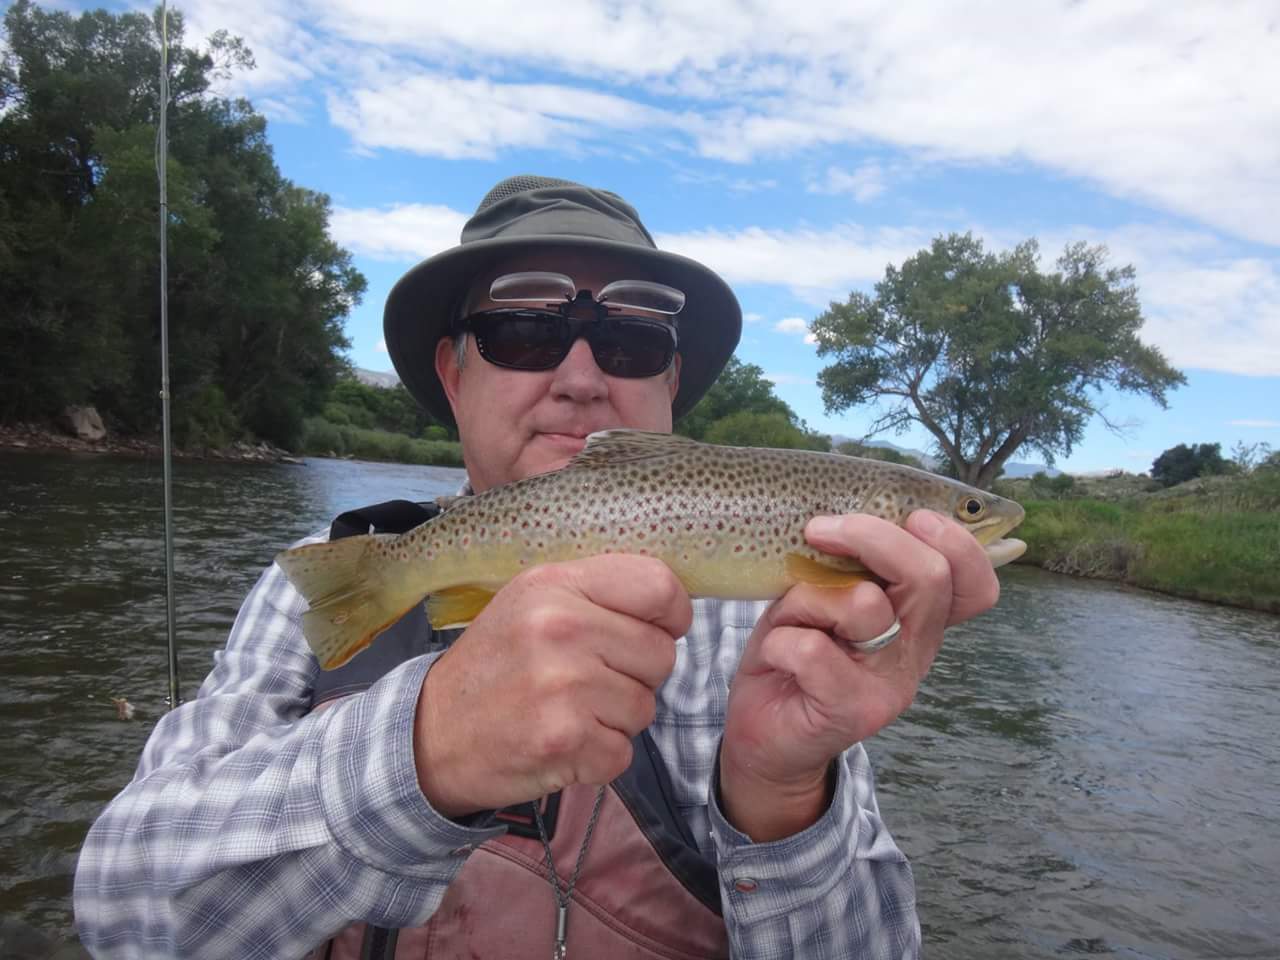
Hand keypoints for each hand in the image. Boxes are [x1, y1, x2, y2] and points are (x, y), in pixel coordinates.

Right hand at [413, 555, 690, 816]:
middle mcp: (561, 629)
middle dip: (636, 674)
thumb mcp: (533, 602)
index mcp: (555, 584)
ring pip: (645, 706)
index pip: (659, 586)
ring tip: (569, 709)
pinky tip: (562, 741)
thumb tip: (673, 601)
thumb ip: (597, 592)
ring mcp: (564, 688)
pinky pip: (623, 752)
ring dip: (616, 718)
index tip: (655, 628)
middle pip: (661, 654)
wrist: (432, 734)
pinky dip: (599, 756)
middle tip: (589, 679)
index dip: (670, 613)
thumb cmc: (496, 664)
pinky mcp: (565, 743)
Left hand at [719, 509, 999, 839]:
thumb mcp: (823, 595)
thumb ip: (850, 565)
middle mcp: (916, 652)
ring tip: (790, 620)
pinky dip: (780, 641)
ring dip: (807, 597)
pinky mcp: (851, 711)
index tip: (910, 517)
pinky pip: (813, 650)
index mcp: (918, 620)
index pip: (976, 583)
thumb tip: (850, 511)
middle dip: (872, 535)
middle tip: (819, 529)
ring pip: (863, 604)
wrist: (762, 733)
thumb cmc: (793, 649)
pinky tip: (775, 657)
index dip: (957, 541)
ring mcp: (889, 685)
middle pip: (930, 577)